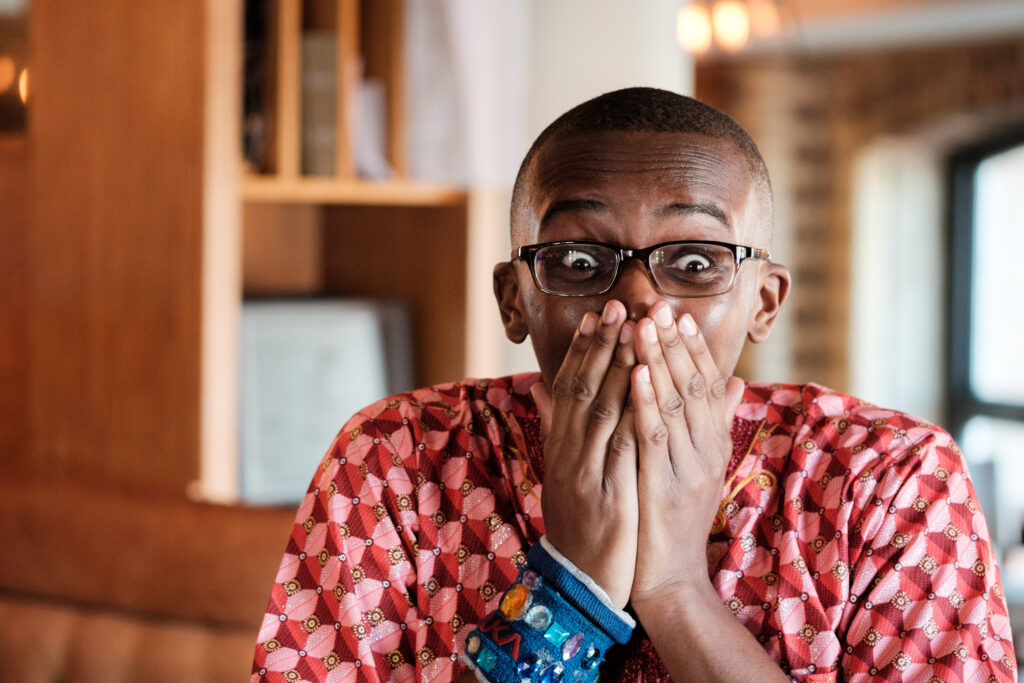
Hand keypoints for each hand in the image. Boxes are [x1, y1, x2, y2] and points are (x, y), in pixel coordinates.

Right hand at [537, 300, 638, 606]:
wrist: (580, 582)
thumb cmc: (579, 522)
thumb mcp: (562, 472)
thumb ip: (555, 428)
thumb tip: (539, 386)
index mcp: (561, 446)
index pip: (572, 387)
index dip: (586, 348)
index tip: (601, 314)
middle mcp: (568, 454)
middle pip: (584, 388)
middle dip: (603, 345)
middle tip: (619, 306)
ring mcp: (585, 473)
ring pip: (600, 410)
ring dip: (617, 367)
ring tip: (634, 331)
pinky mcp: (607, 495)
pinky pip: (620, 447)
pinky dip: (631, 412)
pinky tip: (643, 387)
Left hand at [628, 302, 744, 606]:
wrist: (671, 579)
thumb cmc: (676, 519)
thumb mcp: (701, 468)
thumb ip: (714, 424)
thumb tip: (737, 381)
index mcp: (713, 445)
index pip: (706, 385)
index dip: (691, 348)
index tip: (677, 313)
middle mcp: (706, 451)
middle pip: (694, 385)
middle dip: (675, 343)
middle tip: (660, 305)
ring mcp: (688, 468)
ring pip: (675, 403)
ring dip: (659, 360)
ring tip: (645, 325)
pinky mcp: (666, 486)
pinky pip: (656, 436)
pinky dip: (647, 401)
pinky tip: (636, 373)